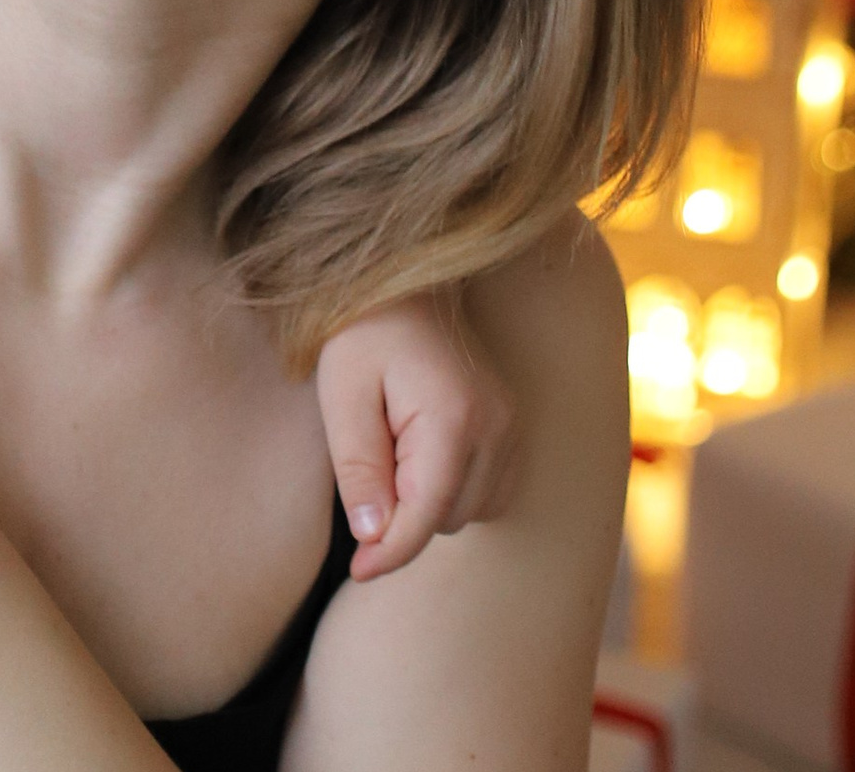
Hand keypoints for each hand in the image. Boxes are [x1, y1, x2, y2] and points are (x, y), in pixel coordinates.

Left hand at [314, 291, 517, 580]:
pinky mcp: (513, 427)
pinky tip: (423, 460)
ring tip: (392, 450)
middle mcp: (497, 427)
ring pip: (472, 511)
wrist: (403, 283)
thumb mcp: (341, 395)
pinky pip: (491, 491)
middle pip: (449, 518)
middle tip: (366, 464)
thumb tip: (373, 537)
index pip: (426, 514)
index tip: (357, 572)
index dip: (390, 552)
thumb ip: (358, 468)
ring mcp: (512, 427)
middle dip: (404, 516)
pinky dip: (456, 492)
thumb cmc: (362, 335)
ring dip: (430, 505)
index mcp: (453, 417)